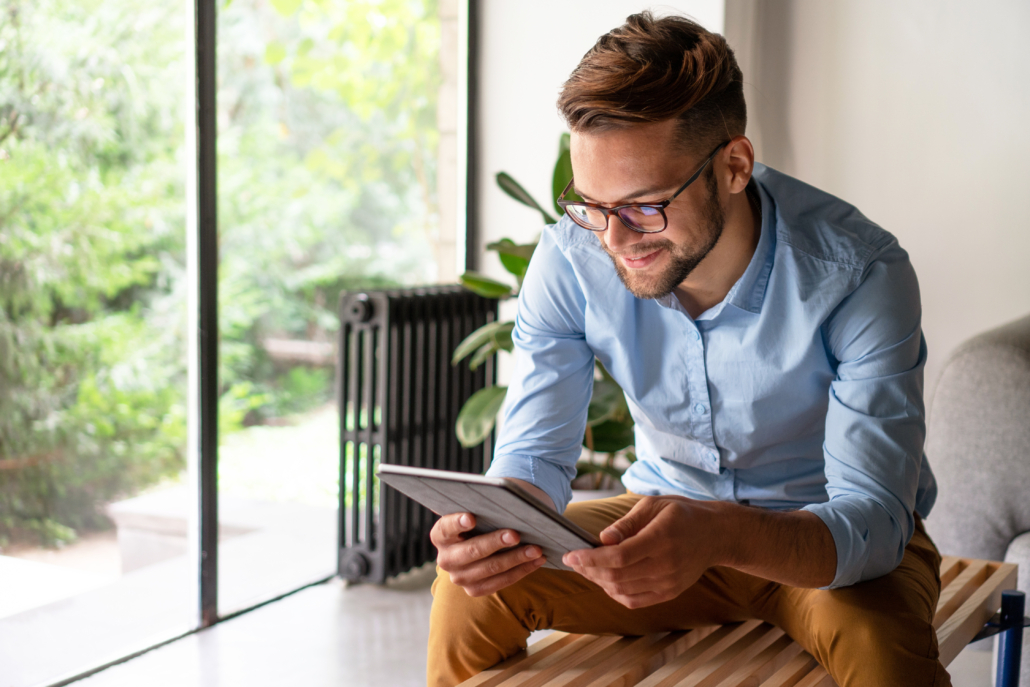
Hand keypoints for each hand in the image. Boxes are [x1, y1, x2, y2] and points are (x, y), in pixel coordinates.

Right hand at [431, 512, 545, 596]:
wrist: (480, 543)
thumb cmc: (481, 519)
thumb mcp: (477, 512)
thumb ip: (484, 508)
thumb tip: (509, 504)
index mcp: (440, 535)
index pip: (446, 527)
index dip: (458, 523)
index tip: (472, 517)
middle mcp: (446, 559)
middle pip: (472, 551)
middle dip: (495, 542)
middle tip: (515, 534)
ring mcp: (459, 577)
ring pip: (491, 568)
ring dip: (516, 558)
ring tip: (536, 548)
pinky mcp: (474, 590)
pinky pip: (501, 582)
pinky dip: (522, 570)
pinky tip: (537, 560)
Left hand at [561, 495, 722, 608]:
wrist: (715, 534)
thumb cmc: (681, 514)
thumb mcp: (653, 505)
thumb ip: (626, 524)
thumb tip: (602, 539)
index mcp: (661, 538)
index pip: (619, 557)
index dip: (591, 559)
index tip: (570, 555)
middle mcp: (666, 565)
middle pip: (617, 577)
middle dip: (589, 571)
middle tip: (573, 561)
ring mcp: (668, 583)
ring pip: (623, 591)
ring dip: (598, 582)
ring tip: (586, 568)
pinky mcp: (669, 593)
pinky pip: (634, 601)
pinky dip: (614, 593)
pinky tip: (605, 580)